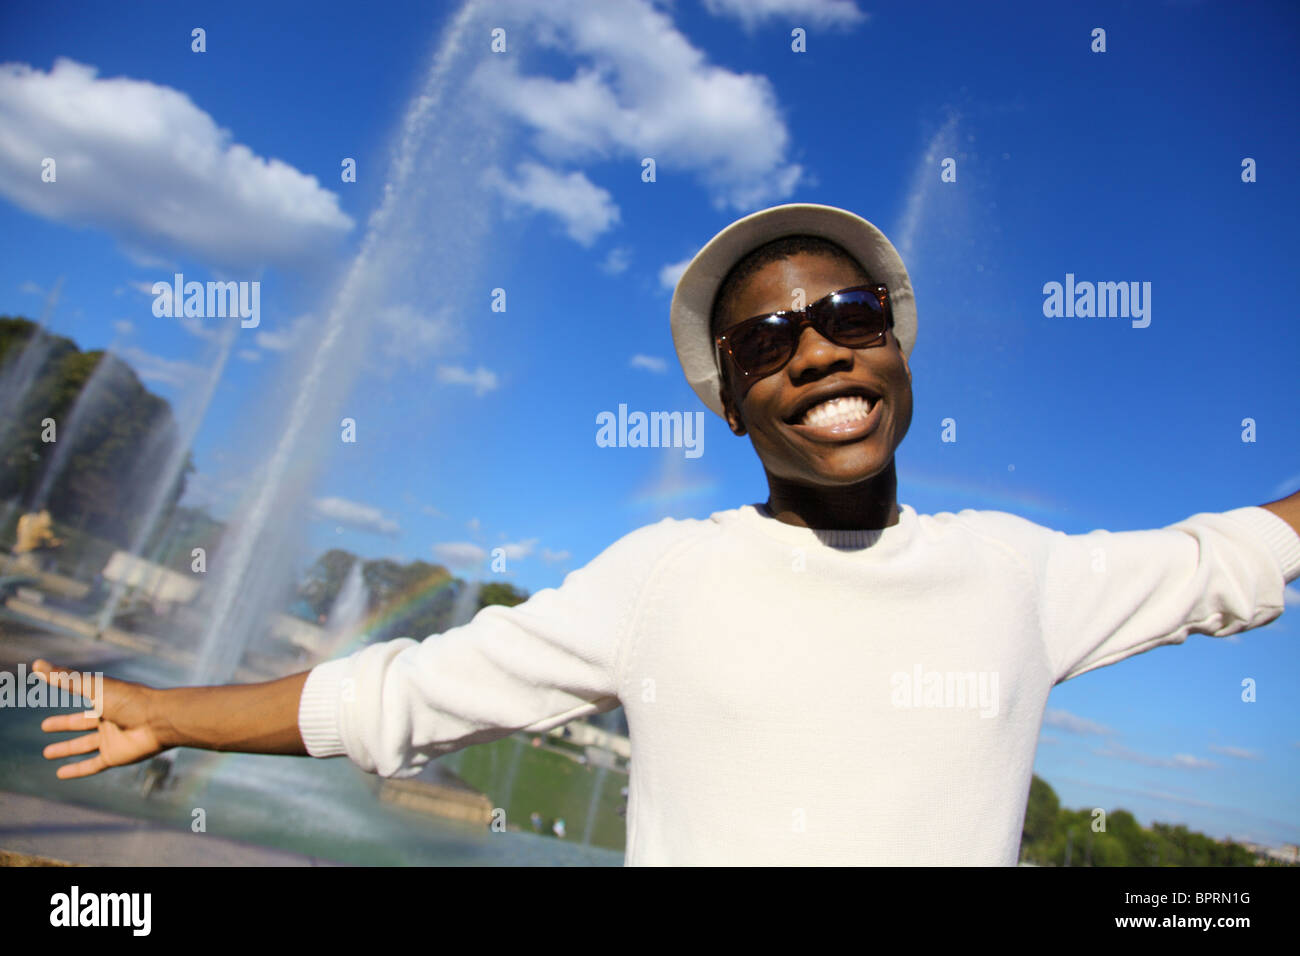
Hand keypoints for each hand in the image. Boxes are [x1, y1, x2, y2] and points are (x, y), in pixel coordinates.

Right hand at [33, 659, 168, 778]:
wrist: (159, 720)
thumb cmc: (128, 700)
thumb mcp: (92, 687)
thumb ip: (65, 678)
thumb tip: (36, 664)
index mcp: (106, 699)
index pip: (82, 696)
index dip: (66, 695)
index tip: (48, 692)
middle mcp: (109, 718)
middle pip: (81, 722)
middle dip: (64, 724)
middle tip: (45, 726)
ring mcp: (112, 738)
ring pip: (84, 745)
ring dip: (66, 749)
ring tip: (47, 753)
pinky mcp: (115, 756)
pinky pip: (93, 765)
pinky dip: (77, 770)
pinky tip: (60, 774)